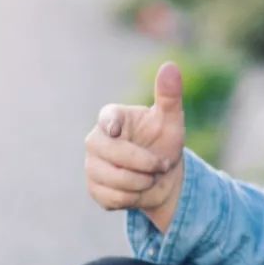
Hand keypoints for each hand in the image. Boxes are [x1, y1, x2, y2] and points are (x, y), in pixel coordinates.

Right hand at [84, 61, 185, 231]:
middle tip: (162, 165)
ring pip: (113, 179)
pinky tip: (138, 190)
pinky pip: (112, 197)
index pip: (107, 118)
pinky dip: (133, 198)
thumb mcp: (171, 120)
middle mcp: (96, 140)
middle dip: (144, 163)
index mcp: (113, 118)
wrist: (162, 178)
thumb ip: (169, 95)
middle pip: (112, 153)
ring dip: (142, 182)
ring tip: (150, 177)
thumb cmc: (163, 142)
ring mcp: (91, 165)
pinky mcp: (94, 188)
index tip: (117, 131)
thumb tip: (170, 66)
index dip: (110, 124)